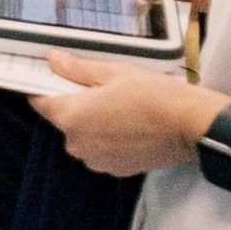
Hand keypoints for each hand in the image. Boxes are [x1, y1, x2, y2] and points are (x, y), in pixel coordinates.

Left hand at [29, 59, 216, 177]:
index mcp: (70, 118)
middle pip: (64, 119)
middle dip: (77, 103)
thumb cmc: (153, 96)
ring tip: (120, 106)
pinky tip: (129, 123)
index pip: (40, 101)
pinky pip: (101, 149)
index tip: (57, 76)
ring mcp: (95, 160)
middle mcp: (77, 144)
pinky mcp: (115, 169)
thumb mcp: (112, 72)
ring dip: (94, 122)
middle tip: (103, 87)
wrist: (190, 126)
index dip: (46, 86)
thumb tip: (53, 60)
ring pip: (84, 135)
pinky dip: (109, 137)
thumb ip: (76, 68)